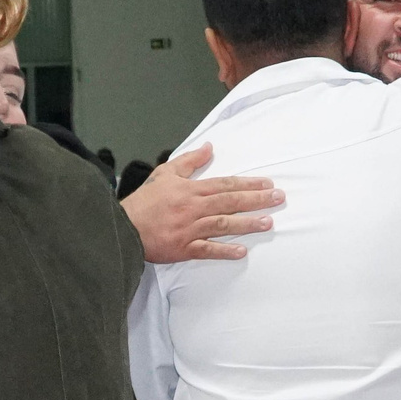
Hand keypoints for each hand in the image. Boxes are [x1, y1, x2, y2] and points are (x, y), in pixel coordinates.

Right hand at [122, 143, 281, 262]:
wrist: (122, 226)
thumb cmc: (144, 201)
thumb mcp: (165, 173)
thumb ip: (189, 161)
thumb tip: (210, 147)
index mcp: (190, 190)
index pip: (225, 184)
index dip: (248, 183)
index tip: (268, 184)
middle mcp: (193, 208)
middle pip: (229, 202)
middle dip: (256, 199)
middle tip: (278, 198)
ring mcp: (189, 229)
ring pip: (222, 224)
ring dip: (247, 224)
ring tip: (268, 222)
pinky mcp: (183, 248)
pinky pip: (206, 250)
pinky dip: (224, 251)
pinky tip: (241, 252)